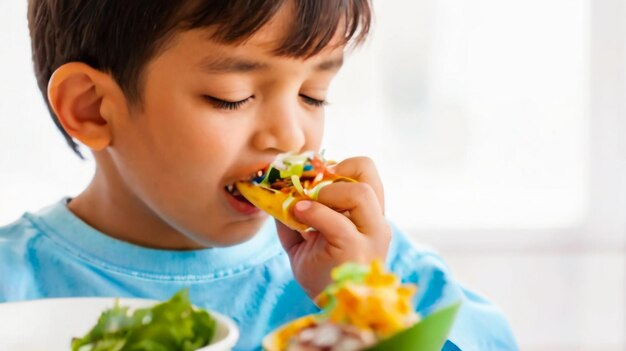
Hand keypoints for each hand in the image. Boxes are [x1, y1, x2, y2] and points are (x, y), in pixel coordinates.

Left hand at [276, 156, 391, 299]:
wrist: (332, 310)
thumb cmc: (321, 275)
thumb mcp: (304, 240)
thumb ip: (294, 216)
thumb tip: (273, 193)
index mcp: (368, 215)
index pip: (364, 170)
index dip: (337, 165)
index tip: (313, 178)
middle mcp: (376, 221)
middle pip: (367, 169)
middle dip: (333, 169)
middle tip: (312, 185)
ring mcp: (370, 235)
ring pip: (358, 191)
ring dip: (325, 192)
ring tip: (304, 204)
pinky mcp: (355, 248)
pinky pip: (335, 220)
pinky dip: (312, 211)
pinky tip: (297, 213)